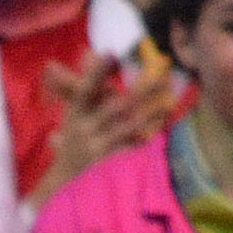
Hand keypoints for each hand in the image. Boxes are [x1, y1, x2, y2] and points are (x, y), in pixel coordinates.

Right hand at [37, 48, 183, 197]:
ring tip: (169, 99)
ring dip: (151, 111)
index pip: (84, 90)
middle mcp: (84, 129)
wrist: (64, 180)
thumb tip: (91, 52)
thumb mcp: (74, 111)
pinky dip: (146, 135)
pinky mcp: (108, 163)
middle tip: (160, 75)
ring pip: (128, 126)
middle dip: (139, 91)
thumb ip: (82, 83)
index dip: (95, 73)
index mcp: (74, 113)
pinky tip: (161, 124)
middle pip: (115, 107)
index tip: (109, 53)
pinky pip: (131, 146)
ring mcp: (97, 147)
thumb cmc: (74, 138)